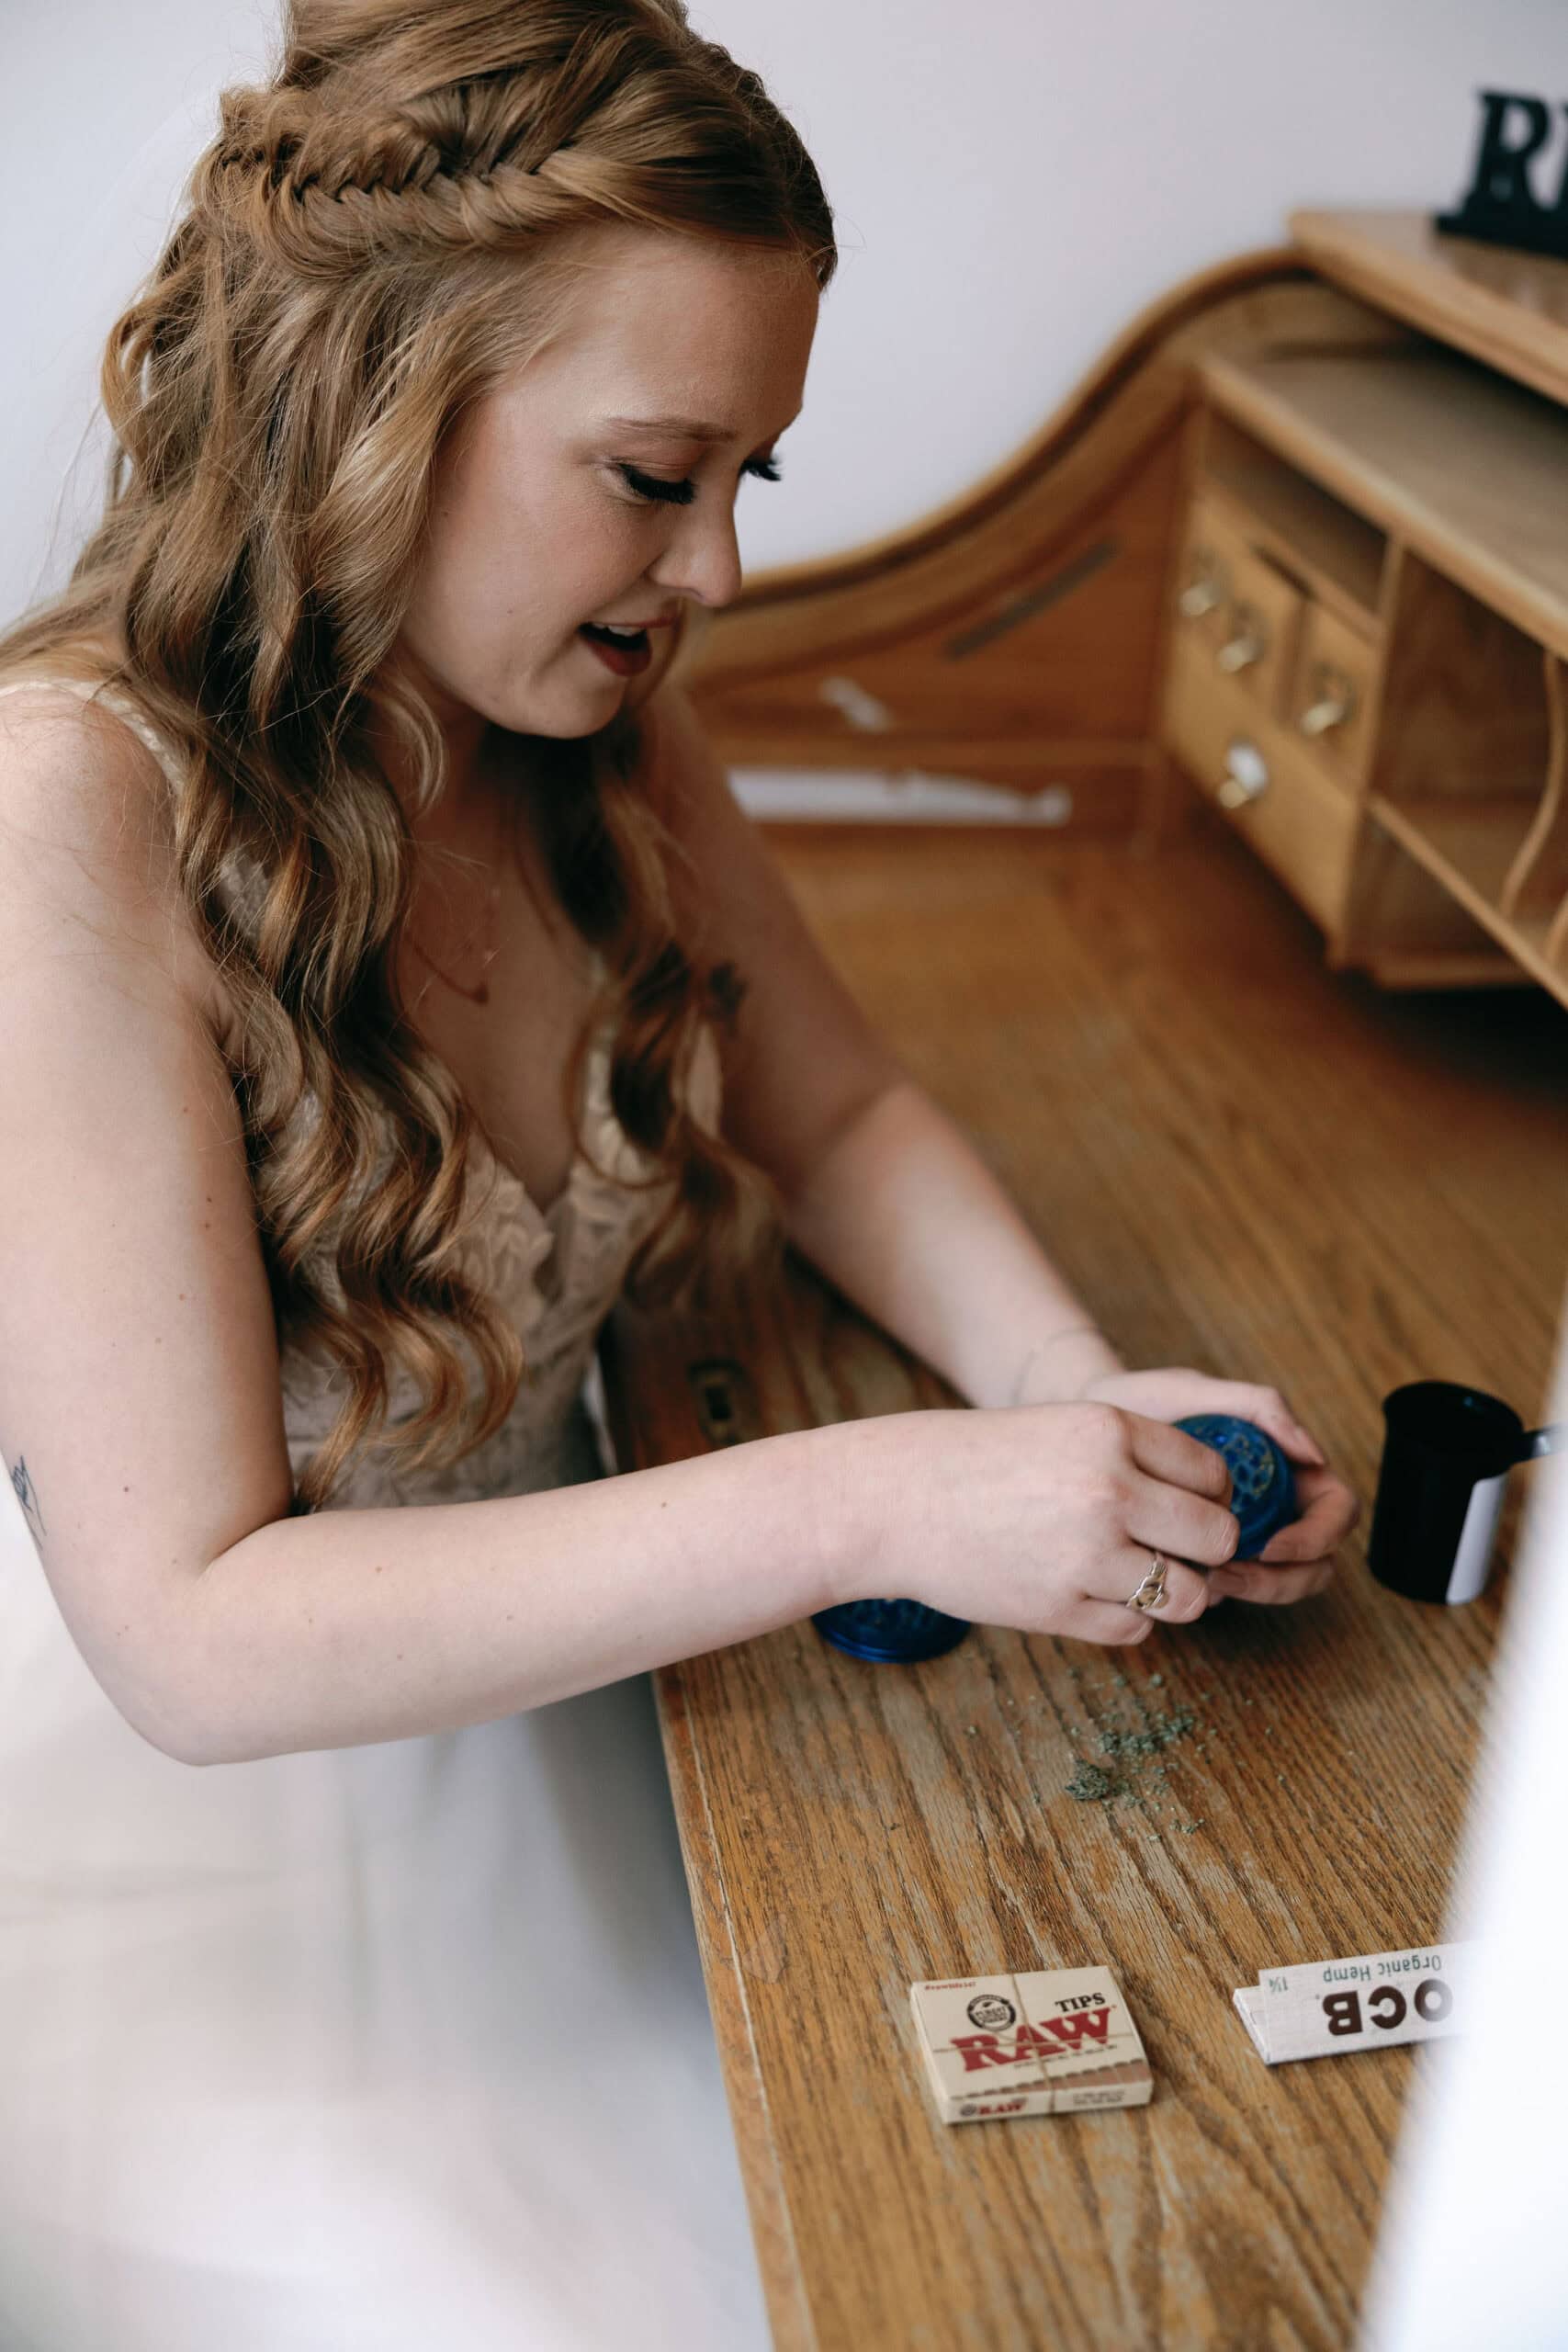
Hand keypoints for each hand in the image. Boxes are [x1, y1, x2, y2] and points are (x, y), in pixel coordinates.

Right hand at [849, 1401, 1243, 1645]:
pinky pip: (1137, 1627)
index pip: (1213, 1474)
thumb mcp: (1062, 1429)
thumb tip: (1215, 1507)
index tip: (1181, 1506)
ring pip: (1189, 1593)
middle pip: (1217, 1536)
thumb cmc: (980, 1462)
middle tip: (1171, 1548)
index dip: (1208, 1496)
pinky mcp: (1060, 1608)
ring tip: (1136, 1576)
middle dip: (1204, 1548)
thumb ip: (1134, 1459)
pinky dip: (1128, 1616)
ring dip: (1174, 1591)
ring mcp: (1087, 1554)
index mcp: (1111, 1430)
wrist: (896, 1500)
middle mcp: (1109, 1490)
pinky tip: (1092, 1593)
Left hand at [1075, 1366, 1359, 1604]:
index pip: (1335, 1511)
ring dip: (1252, 1589)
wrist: (1093, 1419)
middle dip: (1283, 1579)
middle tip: (1229, 1572)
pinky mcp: (1208, 1554)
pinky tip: (1179, 1577)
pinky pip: (1231, 1586)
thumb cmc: (1151, 1400)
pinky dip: (1216, 1591)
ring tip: (1204, 1577)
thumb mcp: (1201, 1390)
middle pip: (1317, 1561)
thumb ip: (1261, 1406)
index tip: (1272, 1545)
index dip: (1316, 1537)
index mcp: (1289, 1467)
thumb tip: (1312, 1454)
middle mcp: (1276, 1504)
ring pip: (1280, 1582)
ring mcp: (1245, 1532)